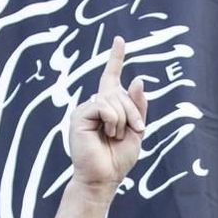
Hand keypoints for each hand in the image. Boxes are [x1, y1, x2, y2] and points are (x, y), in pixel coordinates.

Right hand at [69, 37, 146, 193]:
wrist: (104, 178)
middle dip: (134, 111)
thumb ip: (138, 106)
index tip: (120, 40)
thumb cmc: (118, 158)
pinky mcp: (79, 116)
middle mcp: (95, 104)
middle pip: (120, 91)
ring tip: (115, 135)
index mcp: (109, 107)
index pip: (112, 77)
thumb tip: (137, 79)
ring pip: (113, 98)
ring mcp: (86, 109)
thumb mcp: (136, 130)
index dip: (116, 58)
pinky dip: (113, 119)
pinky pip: (103, 106)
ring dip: (124, 118)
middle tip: (134, 130)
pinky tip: (108, 133)